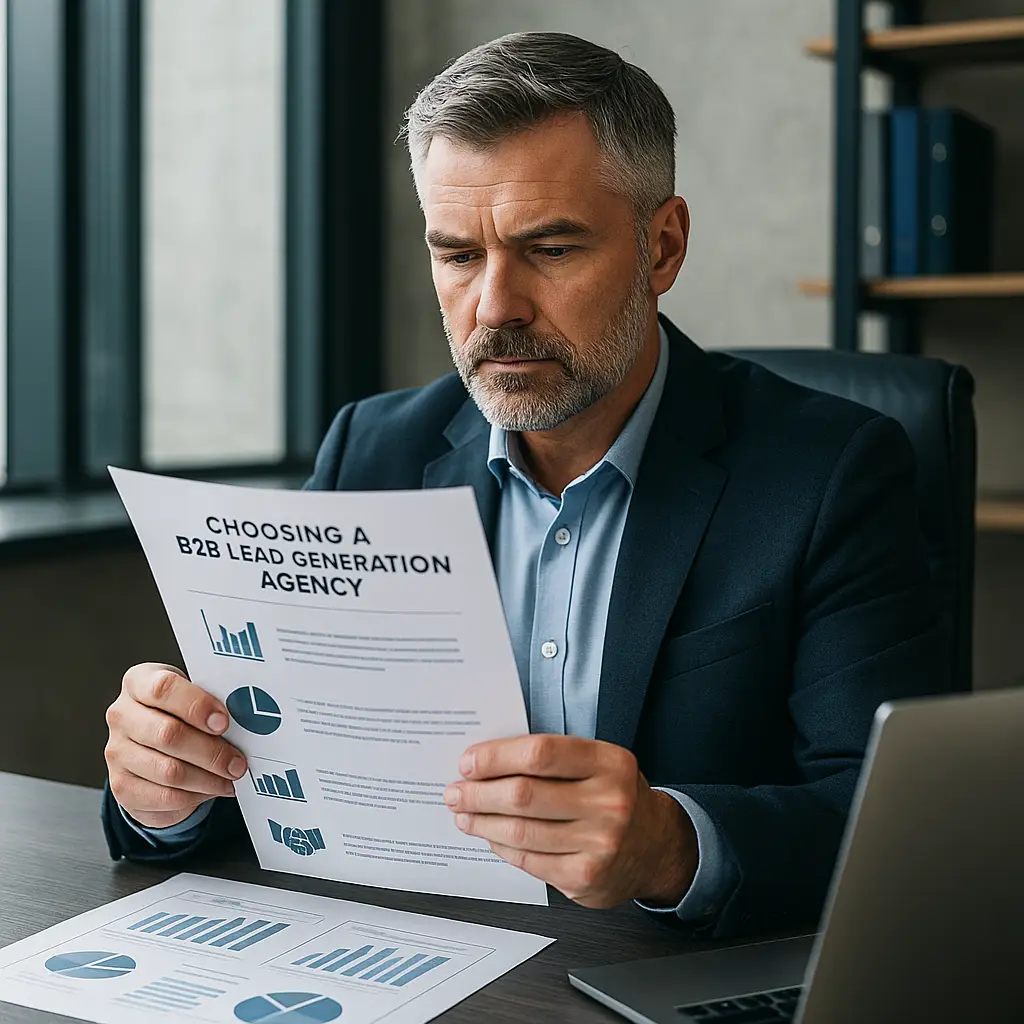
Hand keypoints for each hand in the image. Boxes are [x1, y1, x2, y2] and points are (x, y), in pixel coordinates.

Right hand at [105, 663, 246, 828]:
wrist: (150, 747)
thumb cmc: (179, 714)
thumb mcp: (192, 696)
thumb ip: (210, 701)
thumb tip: (247, 720)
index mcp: (139, 683)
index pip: (163, 688)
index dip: (197, 706)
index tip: (224, 722)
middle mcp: (122, 715)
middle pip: (168, 734)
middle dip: (212, 751)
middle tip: (238, 762)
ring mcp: (117, 752)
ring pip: (169, 771)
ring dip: (208, 778)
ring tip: (231, 777)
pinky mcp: (121, 786)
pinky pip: (164, 796)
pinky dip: (196, 796)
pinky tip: (212, 788)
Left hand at [443, 734, 697, 907]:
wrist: (655, 847)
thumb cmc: (614, 795)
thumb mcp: (598, 764)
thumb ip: (553, 758)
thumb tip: (486, 761)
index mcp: (610, 763)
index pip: (541, 753)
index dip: (496, 757)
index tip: (468, 762)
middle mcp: (609, 802)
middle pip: (524, 794)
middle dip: (479, 793)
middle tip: (455, 791)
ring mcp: (599, 843)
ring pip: (521, 831)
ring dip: (482, 821)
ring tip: (463, 814)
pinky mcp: (586, 877)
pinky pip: (528, 859)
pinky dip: (501, 845)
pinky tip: (489, 835)